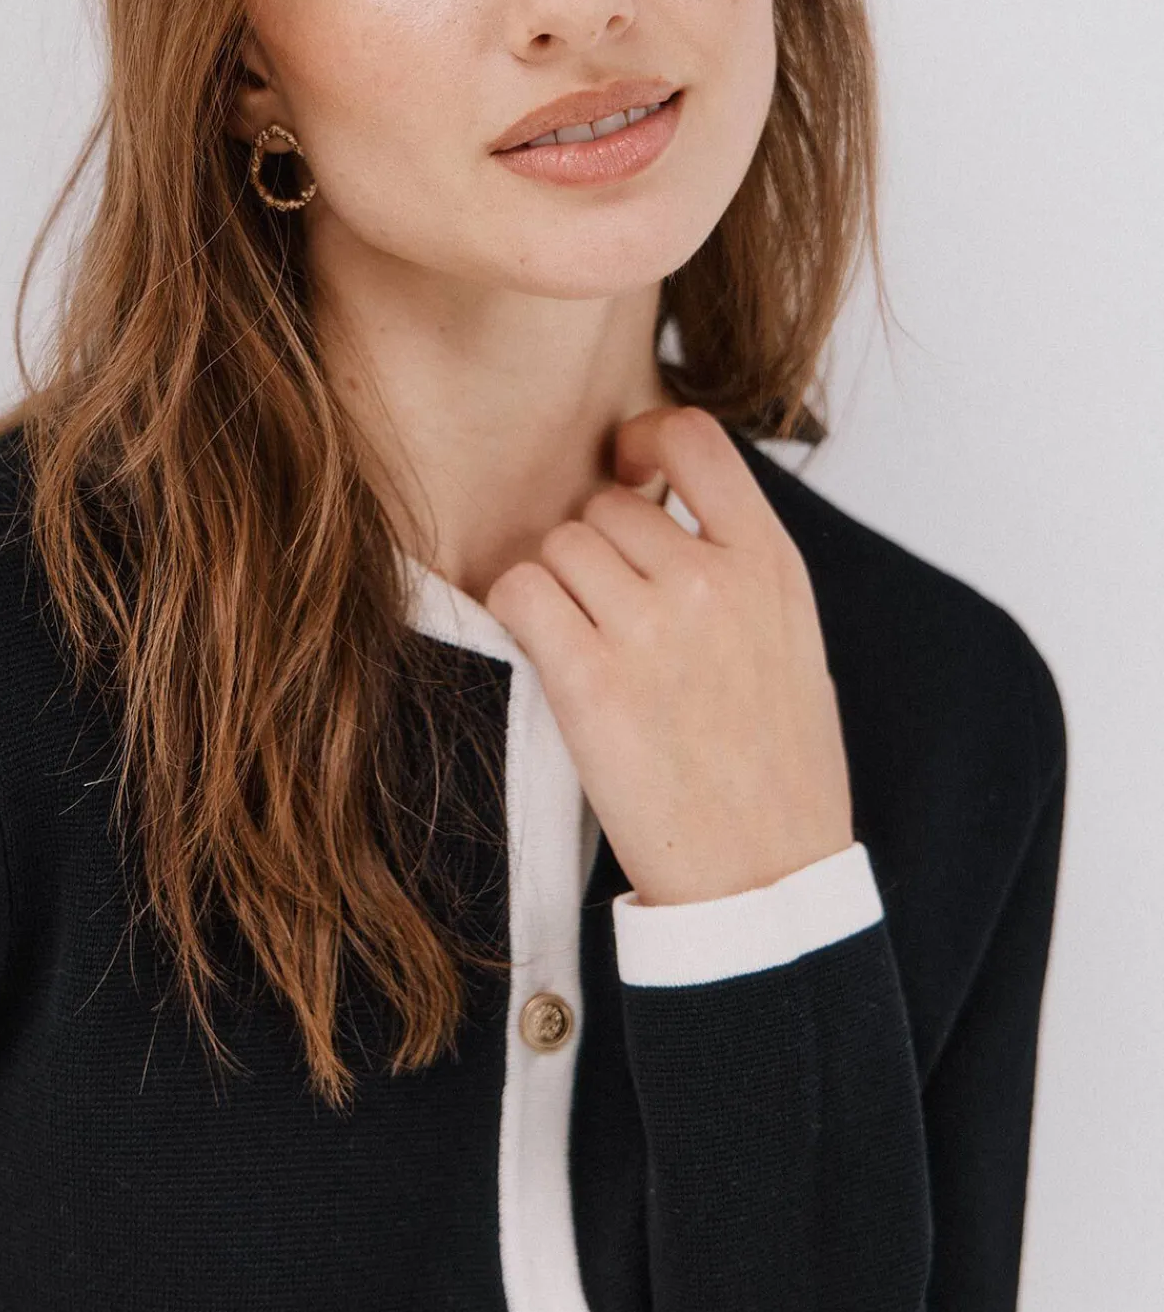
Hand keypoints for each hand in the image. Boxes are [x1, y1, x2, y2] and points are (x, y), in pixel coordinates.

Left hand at [483, 405, 854, 905]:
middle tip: (615, 618)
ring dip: (558, 588)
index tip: (631, 467)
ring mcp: (651, 627)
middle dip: (597, 551)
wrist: (764, 874)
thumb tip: (664, 497)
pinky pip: (520, 592)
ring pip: (558, 547)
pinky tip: (547, 655)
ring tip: (592, 650)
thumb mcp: (790, 637)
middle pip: (605, 506)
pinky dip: (520, 615)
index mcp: (770, 563)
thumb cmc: (776, 764)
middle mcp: (712, 580)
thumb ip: (737, 560)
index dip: (647, 437)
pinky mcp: (590, 679)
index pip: (697, 438)